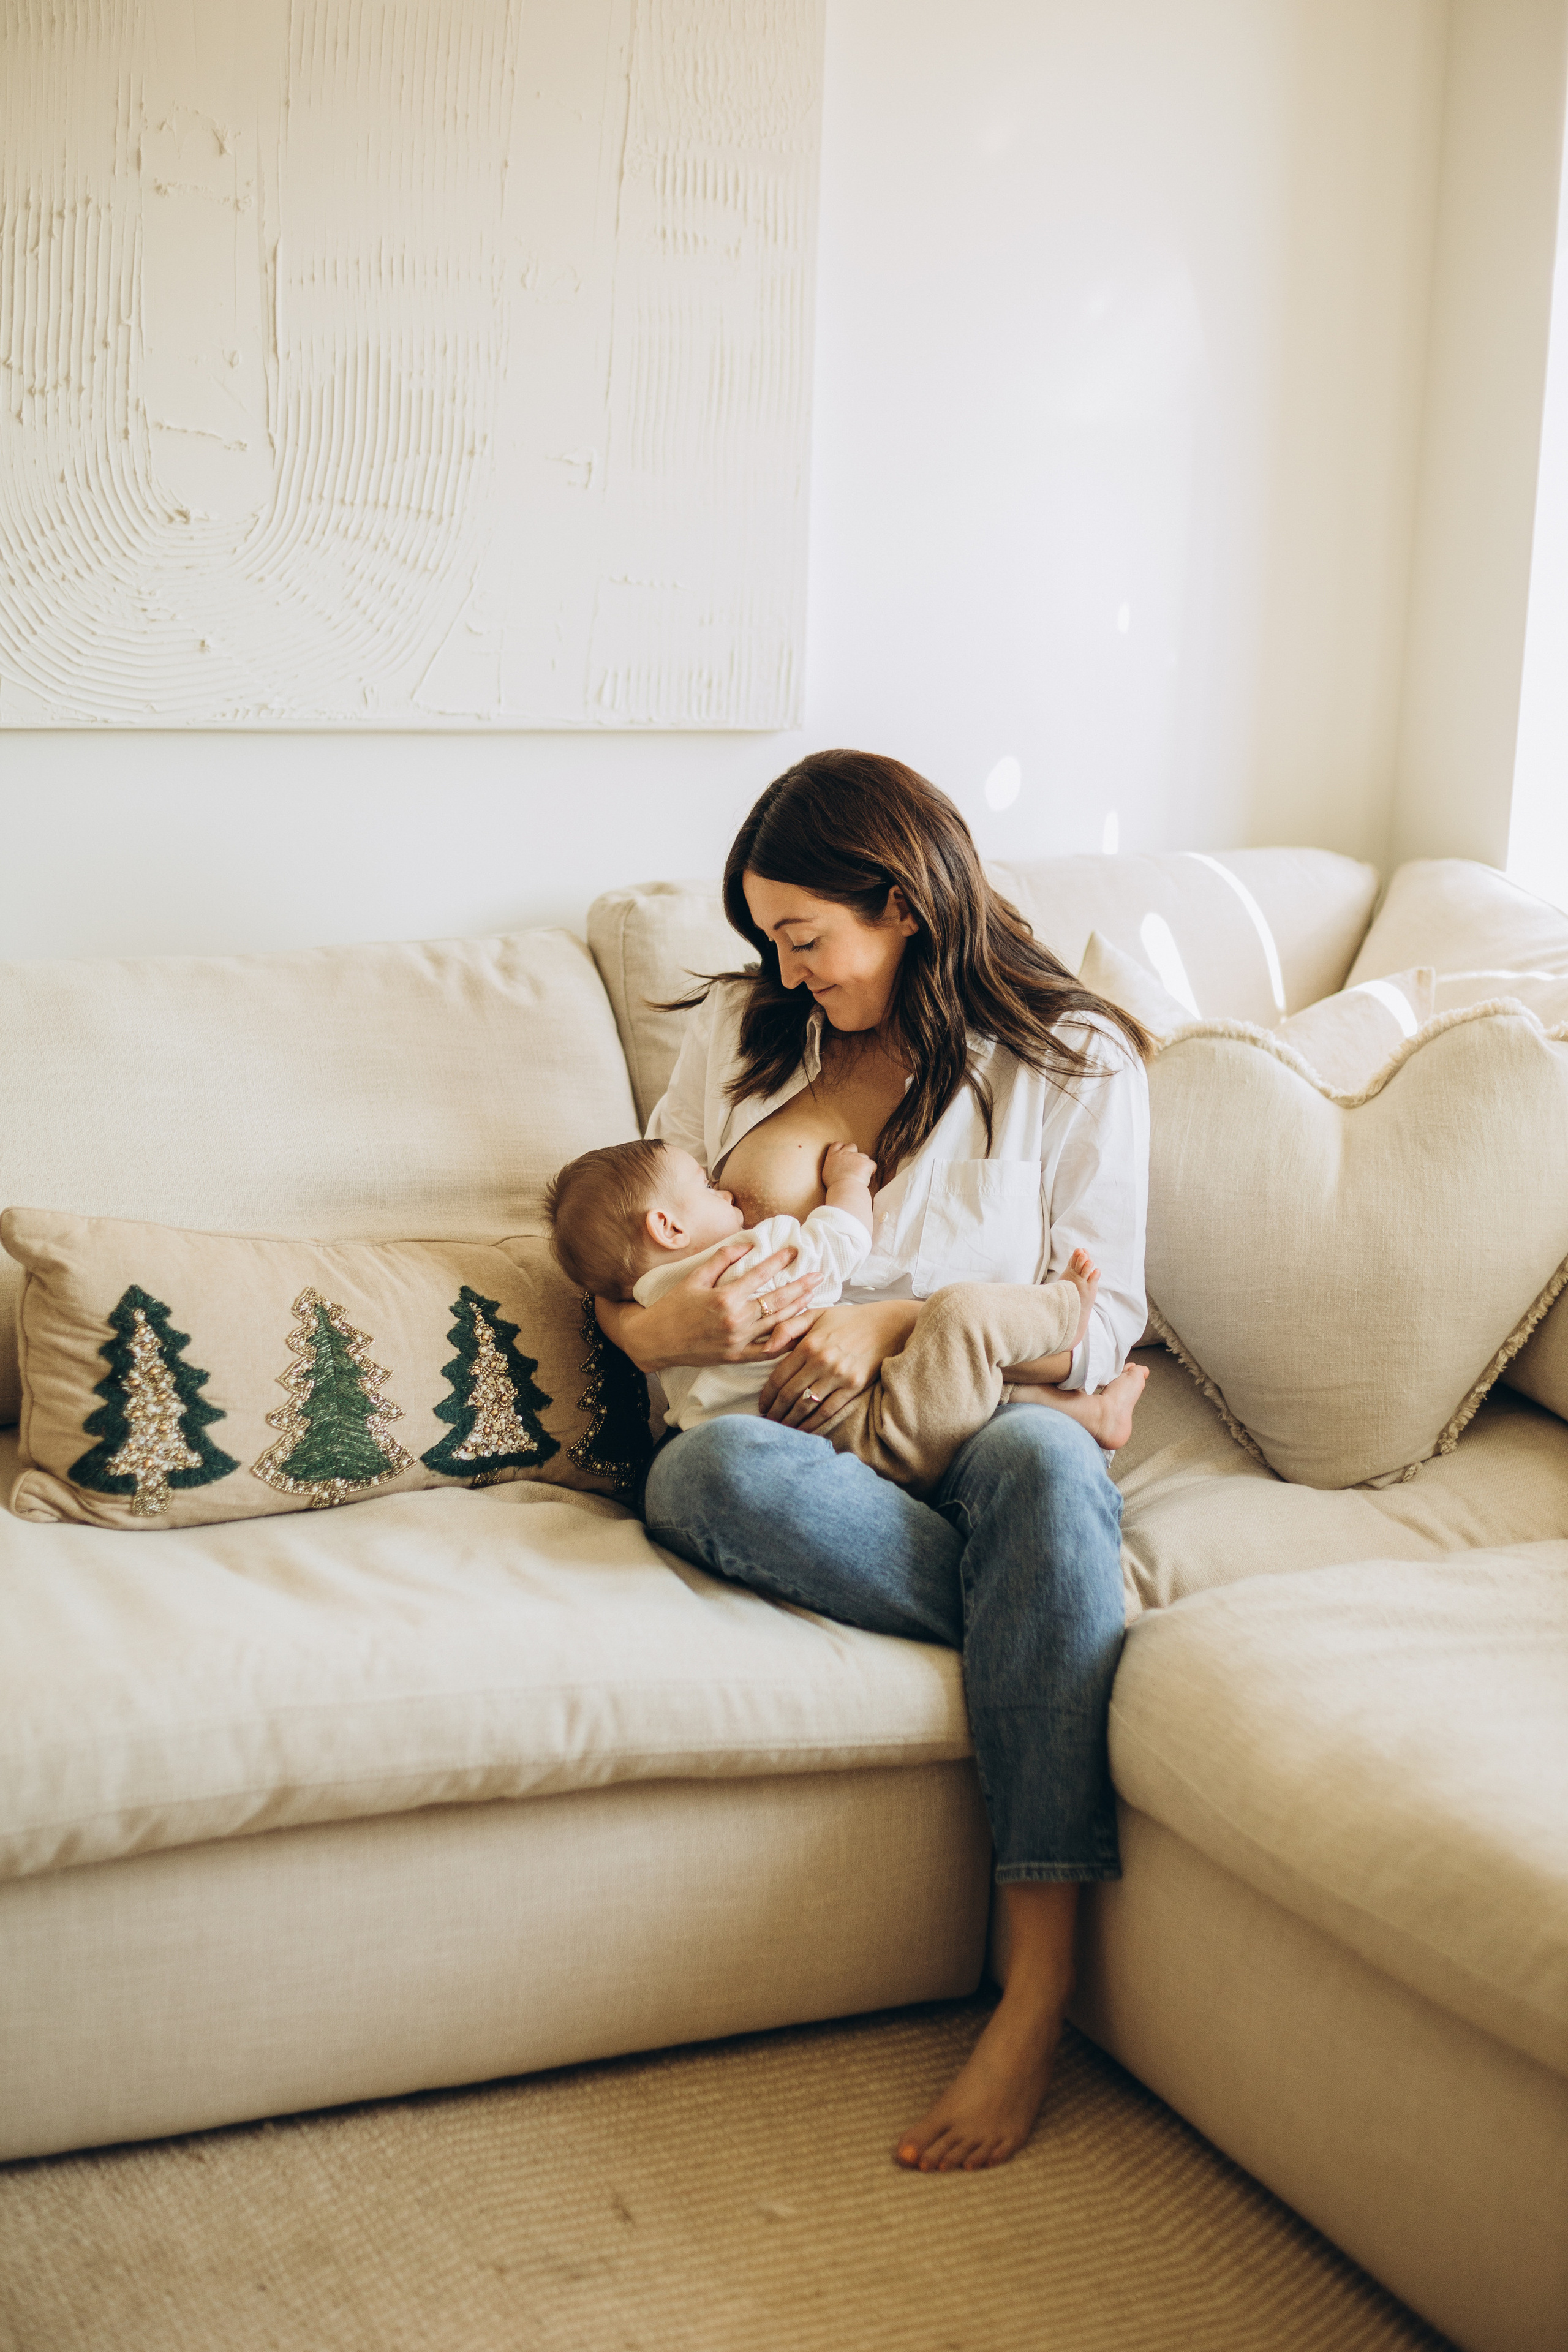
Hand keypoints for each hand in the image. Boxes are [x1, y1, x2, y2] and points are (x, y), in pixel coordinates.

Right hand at [594, 1243, 819, 1374]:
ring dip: (798, 1309)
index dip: (780, 1261)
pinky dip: (784, 1341)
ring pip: (777, 1324)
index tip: (795, 1251)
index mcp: (724, 1297)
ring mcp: (738, 1341)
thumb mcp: (694, 1278)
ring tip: (814, 1296)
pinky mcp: (735, 1357)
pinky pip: (767, 1351)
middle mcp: (735, 1320)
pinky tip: (798, 1331)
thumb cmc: (671, 1306)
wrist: (654, 1340)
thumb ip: (722, 1260)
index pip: (760, 1275)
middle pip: (777, 1300)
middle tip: (819, 1274)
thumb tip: (747, 1244)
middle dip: (801, 1286)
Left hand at [759, 1300, 920, 1432]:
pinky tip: (804, 1429)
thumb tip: (765, 1349)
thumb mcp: (815, 1315)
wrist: (887, 1326)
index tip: (762, 1406)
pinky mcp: (854, 1387)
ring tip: (782, 1428)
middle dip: (775, 1411)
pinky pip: (828, 1411)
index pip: (779, 1377)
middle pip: (789, 1395)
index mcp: (808, 1345)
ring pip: (806, 1406)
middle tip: (768, 1421)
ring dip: (791, 1420)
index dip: (767, 1396)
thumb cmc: (847, 1320)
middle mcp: (821, 1361)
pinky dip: (813, 1423)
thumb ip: (786, 1328)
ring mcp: (838, 1376)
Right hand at [822, 1140, 877, 1191]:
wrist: (844, 1190)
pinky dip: (871, 1171)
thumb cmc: (834, 1186)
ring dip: (863, 1164)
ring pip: (863, 1156)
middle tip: (855, 1165)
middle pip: (852, 1146)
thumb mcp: (827, 1174)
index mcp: (832, 1156)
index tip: (845, 1154)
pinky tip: (866, 1179)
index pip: (837, 1145)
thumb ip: (832, 1166)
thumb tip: (835, 1165)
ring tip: (859, 1177)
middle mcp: (843, 1153)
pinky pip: (872, 1165)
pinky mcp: (865, 1162)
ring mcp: (855, 1157)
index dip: (842, 1148)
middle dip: (855, 1153)